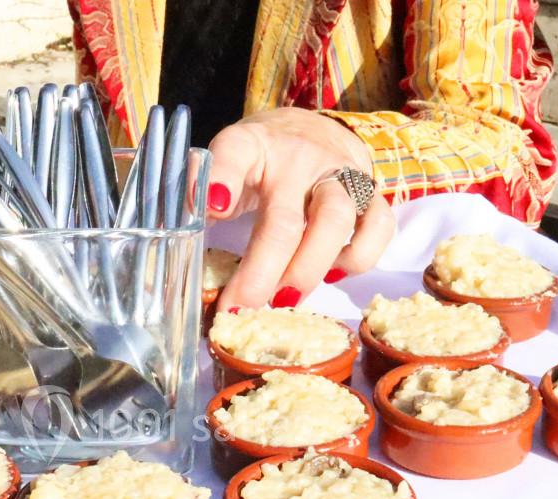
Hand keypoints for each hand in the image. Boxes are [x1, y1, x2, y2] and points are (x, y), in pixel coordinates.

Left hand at [207, 107, 395, 310]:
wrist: (314, 132)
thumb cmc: (263, 161)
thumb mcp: (226, 168)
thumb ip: (205, 196)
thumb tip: (179, 238)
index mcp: (253, 146)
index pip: (234, 152)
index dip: (222, 180)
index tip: (212, 208)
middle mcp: (299, 159)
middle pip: (286, 218)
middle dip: (262, 271)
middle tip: (241, 306)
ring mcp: (340, 175)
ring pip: (336, 221)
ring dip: (308, 270)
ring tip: (284, 299)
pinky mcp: (372, 193)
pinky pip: (378, 227)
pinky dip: (357, 258)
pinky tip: (331, 274)